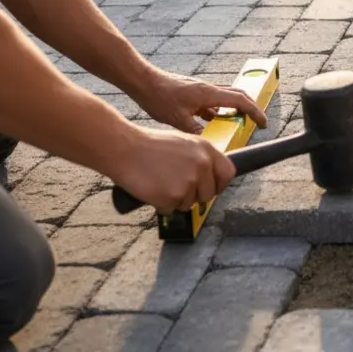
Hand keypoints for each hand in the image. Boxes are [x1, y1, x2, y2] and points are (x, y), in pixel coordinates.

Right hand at [109, 125, 235, 213]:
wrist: (124, 149)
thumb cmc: (149, 145)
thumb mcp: (184, 143)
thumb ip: (200, 158)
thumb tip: (210, 177)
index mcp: (206, 149)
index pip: (228, 173)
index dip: (219, 184)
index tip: (211, 188)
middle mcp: (202, 166)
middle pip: (209, 194)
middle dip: (194, 195)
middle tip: (176, 187)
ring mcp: (189, 182)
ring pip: (189, 203)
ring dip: (176, 199)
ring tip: (160, 182)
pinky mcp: (173, 197)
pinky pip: (171, 209)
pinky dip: (161, 204)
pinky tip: (152, 189)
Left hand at [129, 67, 267, 134]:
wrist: (143, 81)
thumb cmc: (159, 97)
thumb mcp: (178, 120)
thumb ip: (196, 131)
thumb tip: (210, 144)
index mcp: (209, 94)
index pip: (241, 101)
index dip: (255, 112)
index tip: (263, 123)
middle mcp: (209, 89)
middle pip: (239, 95)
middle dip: (251, 109)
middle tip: (256, 122)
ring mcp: (202, 89)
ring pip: (227, 97)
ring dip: (236, 109)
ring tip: (237, 124)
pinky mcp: (194, 92)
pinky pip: (213, 101)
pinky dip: (220, 110)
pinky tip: (213, 121)